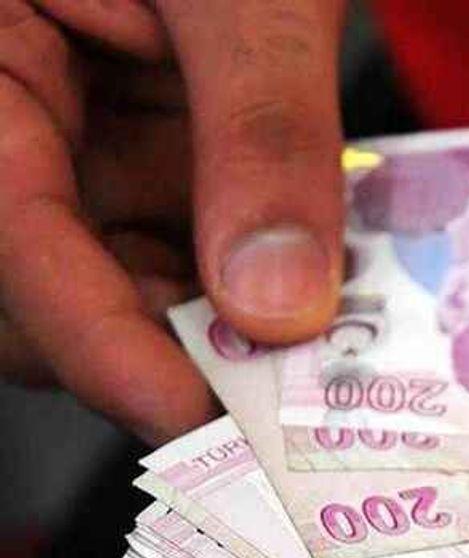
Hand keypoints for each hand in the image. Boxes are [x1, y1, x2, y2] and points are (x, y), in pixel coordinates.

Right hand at [0, 0, 345, 442]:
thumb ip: (259, 125)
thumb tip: (279, 294)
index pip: (4, 234)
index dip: (94, 339)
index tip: (192, 410)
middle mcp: (4, 126)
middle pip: (44, 294)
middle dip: (166, 348)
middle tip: (290, 394)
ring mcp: (67, 150)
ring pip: (116, 291)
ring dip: (219, 327)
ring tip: (326, 341)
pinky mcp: (129, 160)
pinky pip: (171, 252)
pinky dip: (244, 280)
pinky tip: (317, 279)